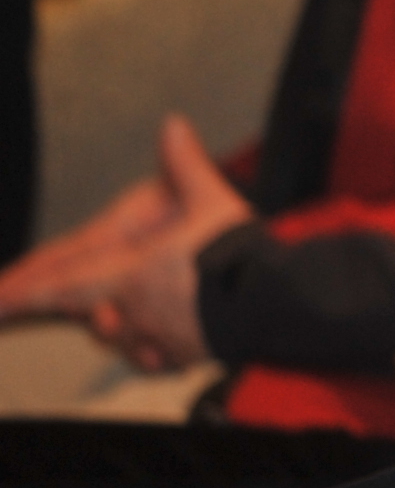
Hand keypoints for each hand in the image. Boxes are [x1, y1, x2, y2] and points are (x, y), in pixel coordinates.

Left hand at [0, 118, 254, 370]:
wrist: (276, 305)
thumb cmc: (239, 259)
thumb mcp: (212, 200)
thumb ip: (187, 164)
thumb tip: (172, 126)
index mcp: (131, 273)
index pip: (60, 285)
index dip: (18, 294)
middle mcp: (133, 310)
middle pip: (85, 314)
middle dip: (65, 309)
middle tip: (27, 309)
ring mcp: (155, 339)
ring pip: (115, 339)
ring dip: (108, 329)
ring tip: (110, 317)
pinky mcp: (180, 357)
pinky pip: (148, 361)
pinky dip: (145, 354)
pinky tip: (151, 349)